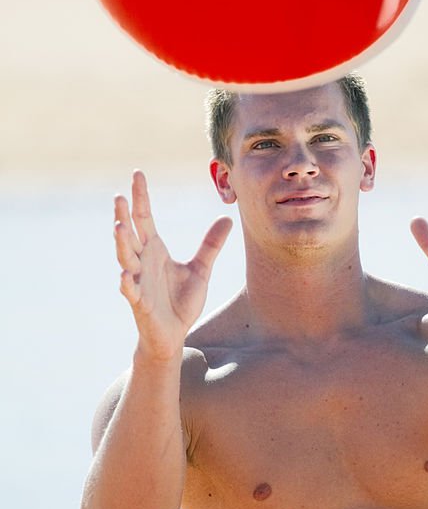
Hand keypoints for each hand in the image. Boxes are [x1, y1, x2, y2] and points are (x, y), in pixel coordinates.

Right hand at [114, 170, 231, 360]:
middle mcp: (142, 261)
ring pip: (126, 259)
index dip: (141, 197)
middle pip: (130, 233)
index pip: (144, 217)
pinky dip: (127, 284)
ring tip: (118, 227)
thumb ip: (210, 245)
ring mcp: (138, 281)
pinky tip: (125, 276)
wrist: (173, 334)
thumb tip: (227, 218)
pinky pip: (130, 291)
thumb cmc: (181, 302)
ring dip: (121, 244)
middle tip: (120, 195)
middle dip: (124, 215)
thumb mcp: (200, 270)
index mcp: (154, 249)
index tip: (137, 174)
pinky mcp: (139, 302)